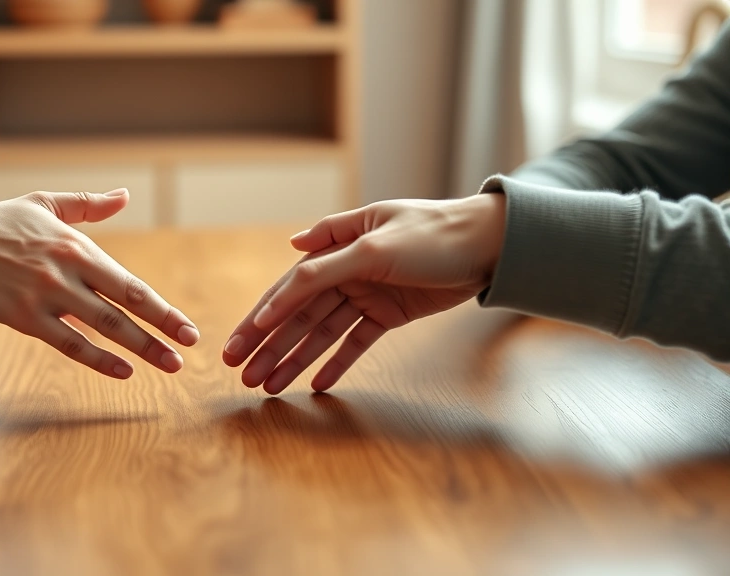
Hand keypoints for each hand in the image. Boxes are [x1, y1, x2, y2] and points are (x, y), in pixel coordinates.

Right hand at [0, 189, 198, 378]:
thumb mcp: (44, 203)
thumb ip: (88, 205)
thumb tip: (124, 196)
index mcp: (77, 246)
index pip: (129, 283)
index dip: (162, 307)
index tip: (187, 327)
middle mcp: (67, 271)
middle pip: (125, 306)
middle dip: (162, 330)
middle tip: (189, 349)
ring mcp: (45, 296)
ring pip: (103, 327)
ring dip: (139, 348)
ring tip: (168, 366)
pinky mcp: (22, 317)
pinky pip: (67, 343)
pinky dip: (97, 359)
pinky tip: (122, 372)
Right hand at [222, 193, 505, 394]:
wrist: (491, 247)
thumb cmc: (434, 234)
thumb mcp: (376, 246)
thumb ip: (330, 261)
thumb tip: (291, 247)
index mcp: (337, 245)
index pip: (291, 286)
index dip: (263, 315)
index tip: (240, 343)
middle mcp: (346, 270)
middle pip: (300, 314)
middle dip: (268, 345)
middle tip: (241, 374)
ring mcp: (366, 294)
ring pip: (322, 333)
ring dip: (294, 359)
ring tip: (267, 386)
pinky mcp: (388, 314)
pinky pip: (354, 343)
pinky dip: (335, 363)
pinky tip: (315, 384)